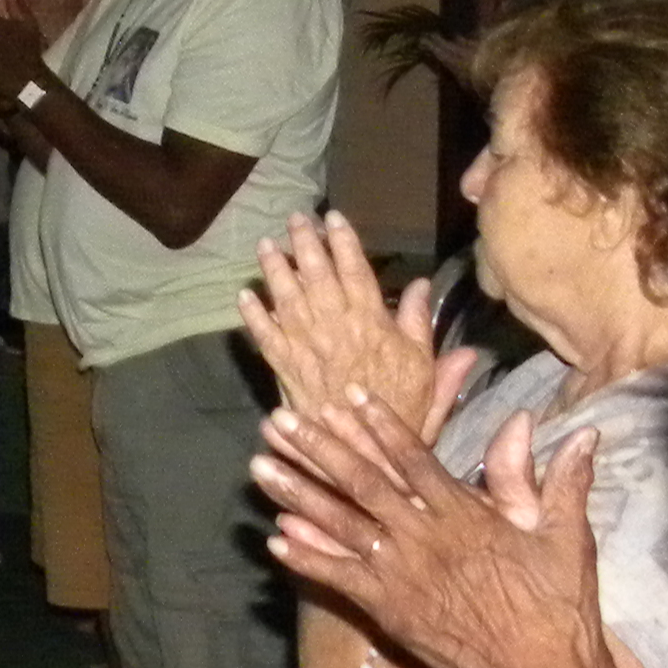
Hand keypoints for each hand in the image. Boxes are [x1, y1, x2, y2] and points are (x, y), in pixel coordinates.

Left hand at [236, 211, 463, 430]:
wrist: (362, 449)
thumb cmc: (399, 409)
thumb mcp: (424, 366)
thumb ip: (421, 324)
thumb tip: (423, 284)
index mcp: (370, 321)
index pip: (354, 270)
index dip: (343, 241)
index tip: (333, 218)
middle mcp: (334, 325)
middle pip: (316, 274)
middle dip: (304, 243)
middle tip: (294, 218)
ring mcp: (305, 345)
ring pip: (286, 297)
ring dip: (274, 269)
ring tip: (265, 244)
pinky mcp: (284, 367)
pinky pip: (265, 335)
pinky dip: (253, 314)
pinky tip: (243, 294)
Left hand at [253, 391, 608, 667]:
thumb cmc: (561, 610)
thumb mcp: (568, 539)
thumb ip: (561, 482)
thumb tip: (584, 433)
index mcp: (466, 515)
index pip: (414, 459)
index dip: (378, 425)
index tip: (345, 396)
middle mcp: (426, 538)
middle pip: (362, 483)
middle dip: (318, 448)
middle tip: (278, 420)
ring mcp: (403, 576)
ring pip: (341, 525)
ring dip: (297, 494)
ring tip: (259, 467)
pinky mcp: (391, 612)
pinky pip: (340, 580)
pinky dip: (308, 559)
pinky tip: (274, 539)